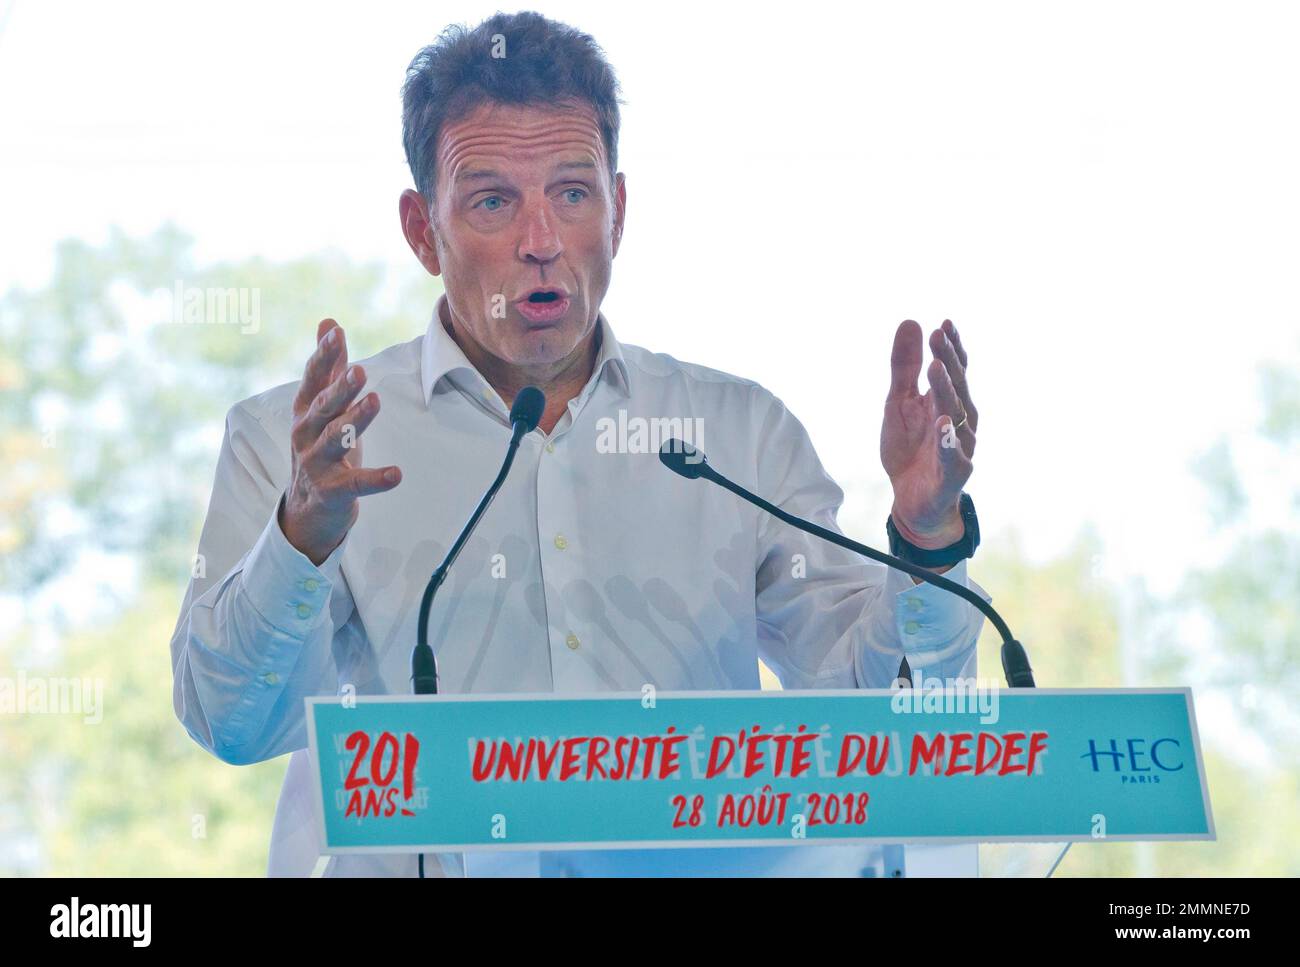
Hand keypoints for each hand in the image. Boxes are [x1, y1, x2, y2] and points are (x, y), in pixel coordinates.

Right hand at [280, 319, 401, 564]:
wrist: (307, 508)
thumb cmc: (320, 448)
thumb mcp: (324, 407)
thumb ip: (329, 367)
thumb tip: (328, 322)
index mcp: (305, 411)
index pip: (313, 378)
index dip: (324, 355)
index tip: (336, 332)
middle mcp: (306, 434)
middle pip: (323, 407)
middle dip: (339, 388)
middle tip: (359, 370)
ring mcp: (316, 463)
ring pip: (335, 439)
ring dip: (355, 420)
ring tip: (375, 402)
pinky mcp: (333, 490)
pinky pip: (356, 483)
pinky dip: (376, 480)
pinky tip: (396, 474)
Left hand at [880, 319, 976, 547]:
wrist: (911, 500)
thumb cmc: (911, 449)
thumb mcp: (898, 403)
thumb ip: (903, 367)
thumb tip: (911, 322)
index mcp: (947, 401)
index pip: (954, 369)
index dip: (950, 347)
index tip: (943, 323)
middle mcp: (960, 420)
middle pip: (956, 386)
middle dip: (948, 360)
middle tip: (938, 336)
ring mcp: (959, 447)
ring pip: (956, 415)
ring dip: (947, 391)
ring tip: (935, 368)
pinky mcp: (952, 474)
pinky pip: (953, 457)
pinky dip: (948, 441)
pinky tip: (943, 423)